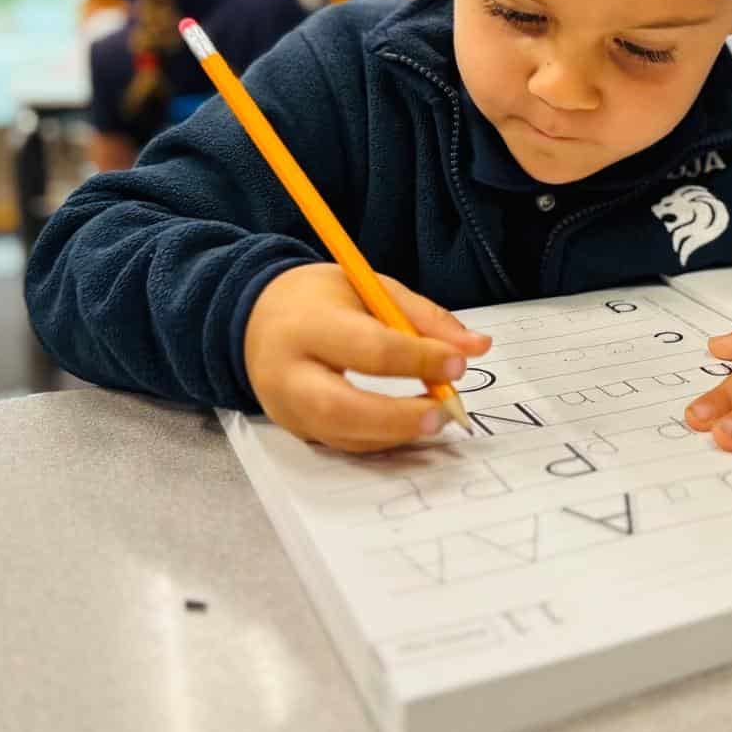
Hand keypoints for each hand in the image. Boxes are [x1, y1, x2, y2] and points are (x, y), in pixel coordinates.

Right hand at [244, 263, 490, 452]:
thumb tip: (476, 347)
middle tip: (443, 413)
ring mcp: (287, 408)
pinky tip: (409, 427)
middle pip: (341, 407)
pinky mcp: (295, 429)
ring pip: (341, 435)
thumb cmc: (320, 299)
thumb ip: (424, 317)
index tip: (458, 363)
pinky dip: (381, 440)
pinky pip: (341, 443)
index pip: (368, 349)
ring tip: (435, 419)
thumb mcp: (370, 288)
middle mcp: (289, 372)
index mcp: (308, 324)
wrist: (255, 317)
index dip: (418, 359)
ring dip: (395, 434)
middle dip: (398, 416)